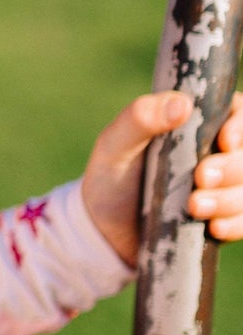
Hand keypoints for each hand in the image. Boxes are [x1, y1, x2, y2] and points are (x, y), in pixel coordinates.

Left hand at [82, 89, 242, 264]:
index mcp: (197, 124)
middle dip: (232, 169)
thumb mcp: (116, 144)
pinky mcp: (222, 218)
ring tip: (194, 207)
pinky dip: (234, 224)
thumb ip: (140, 119)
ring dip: (230, 199)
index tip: (225, 142)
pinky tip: (214, 227)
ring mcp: (223, 187)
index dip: (240, 126)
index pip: (237, 113)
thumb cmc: (112, 175)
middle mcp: (217, 153)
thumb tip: (181, 105)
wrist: (104, 229)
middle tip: (200, 178)